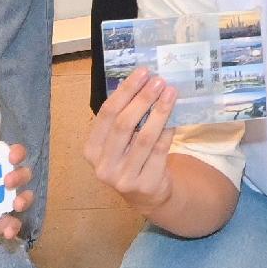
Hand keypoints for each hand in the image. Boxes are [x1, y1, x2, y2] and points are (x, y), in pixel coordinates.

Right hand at [85, 72, 183, 205]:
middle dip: (143, 99)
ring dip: (159, 111)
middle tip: (158, 81)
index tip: (142, 73)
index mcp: (91, 150)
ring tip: (170, 93)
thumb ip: (122, 117)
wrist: (147, 195)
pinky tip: (175, 115)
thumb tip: (140, 81)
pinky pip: (160, 151)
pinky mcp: (145, 184)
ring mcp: (123, 177)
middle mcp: (103, 165)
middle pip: (124, 124)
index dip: (125, 91)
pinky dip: (168, 130)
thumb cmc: (131, 158)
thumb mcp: (118, 142)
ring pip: (144, 137)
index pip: (106, 114)